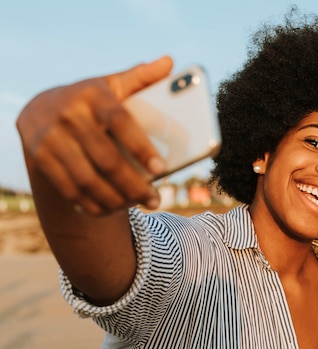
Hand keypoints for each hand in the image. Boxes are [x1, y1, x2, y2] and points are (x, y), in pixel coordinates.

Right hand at [17, 56, 173, 214]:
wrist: (40, 109)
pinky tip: (113, 209)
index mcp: (92, 95)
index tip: (161, 169)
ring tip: (139, 205)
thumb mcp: (112, 84)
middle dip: (134, 185)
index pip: (120, 122)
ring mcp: (51, 139)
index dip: (141, 147)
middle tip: (156, 199)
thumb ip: (140, 77)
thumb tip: (169, 62)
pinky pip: (70, 190)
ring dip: (116, 199)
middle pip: (106, 159)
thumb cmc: (90, 99)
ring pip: (88, 180)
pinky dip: (93, 205)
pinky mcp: (40, 159)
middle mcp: (68, 116)